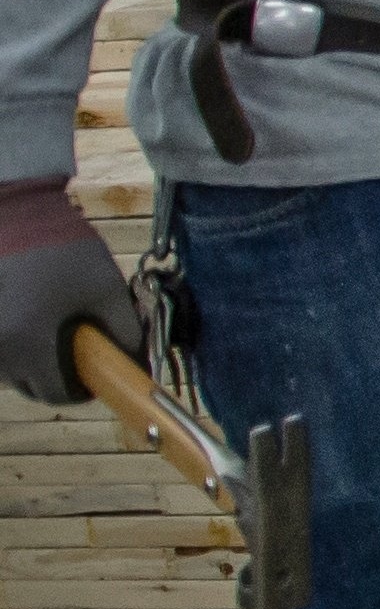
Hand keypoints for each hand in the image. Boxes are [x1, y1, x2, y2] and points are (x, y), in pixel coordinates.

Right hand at [0, 177, 135, 408]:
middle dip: (61, 375)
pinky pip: (3, 353)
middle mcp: (0, 347)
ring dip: (37, 362)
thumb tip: (137, 365)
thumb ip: (126, 332)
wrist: (21, 215)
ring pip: (15, 372)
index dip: (85, 388)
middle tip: (81, 347)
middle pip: (33, 386)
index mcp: (29, 343)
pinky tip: (36, 320)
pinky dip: (19, 347)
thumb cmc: (66, 249)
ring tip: (56, 326)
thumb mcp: (108, 290)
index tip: (97, 373)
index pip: (58, 394)